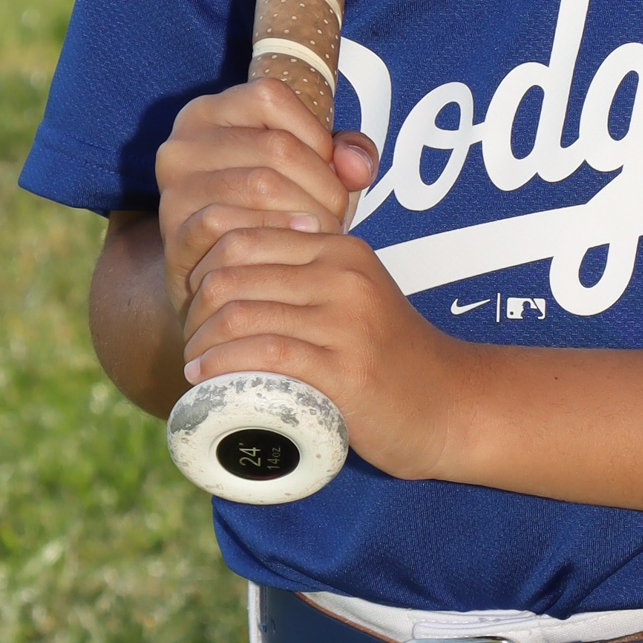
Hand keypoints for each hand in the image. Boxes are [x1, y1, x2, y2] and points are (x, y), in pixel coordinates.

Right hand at [155, 78, 377, 322]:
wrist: (224, 278)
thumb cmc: (276, 213)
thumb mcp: (313, 171)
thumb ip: (347, 155)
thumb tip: (356, 166)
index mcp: (212, 111)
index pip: (271, 98)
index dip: (315, 135)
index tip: (333, 174)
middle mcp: (183, 142)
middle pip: (274, 145)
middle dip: (322, 184)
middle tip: (339, 215)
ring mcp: (175, 189)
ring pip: (258, 185)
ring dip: (306, 213)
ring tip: (322, 233)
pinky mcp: (175, 236)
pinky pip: (234, 226)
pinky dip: (274, 237)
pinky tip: (293, 249)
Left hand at [156, 78, 476, 478]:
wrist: (452, 405)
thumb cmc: (390, 358)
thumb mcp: (355, 295)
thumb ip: (311, 274)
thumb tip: (234, 270)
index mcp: (340, 249)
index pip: (242, 237)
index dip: (201, 271)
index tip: (194, 309)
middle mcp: (342, 275)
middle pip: (232, 273)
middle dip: (194, 309)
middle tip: (190, 342)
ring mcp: (346, 322)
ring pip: (240, 313)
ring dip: (200, 342)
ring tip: (194, 364)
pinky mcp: (346, 370)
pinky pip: (266, 353)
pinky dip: (222, 365)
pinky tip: (204, 377)